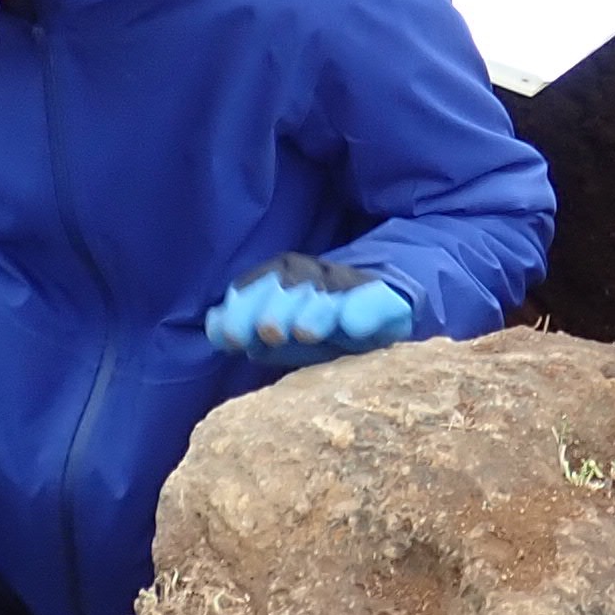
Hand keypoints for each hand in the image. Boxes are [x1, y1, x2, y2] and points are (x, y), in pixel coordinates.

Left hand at [206, 254, 411, 365]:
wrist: (399, 304)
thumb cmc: (328, 329)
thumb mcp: (287, 333)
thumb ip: (250, 329)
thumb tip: (215, 328)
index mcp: (295, 280)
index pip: (265, 281)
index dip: (245, 303)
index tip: (227, 335)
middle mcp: (323, 279)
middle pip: (295, 280)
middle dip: (275, 306)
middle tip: (268, 332)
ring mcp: (357, 289)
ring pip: (332, 290)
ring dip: (315, 309)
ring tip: (304, 331)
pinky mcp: (393, 303)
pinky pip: (380, 301)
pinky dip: (365, 311)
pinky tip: (351, 324)